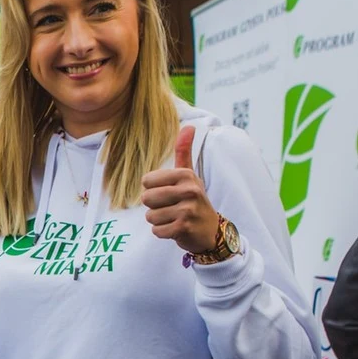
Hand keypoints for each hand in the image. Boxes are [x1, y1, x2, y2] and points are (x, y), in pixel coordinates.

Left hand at [140, 126, 218, 253]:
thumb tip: (189, 126)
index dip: (153, 189)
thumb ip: (184, 151)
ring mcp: (188, 210)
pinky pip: (156, 230)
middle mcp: (189, 190)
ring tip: (175, 218)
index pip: (146, 181)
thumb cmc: (193, 200)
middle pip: (146, 198)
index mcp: (186, 175)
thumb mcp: (189, 175)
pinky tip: (176, 229)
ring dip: (159, 220)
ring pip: (150, 216)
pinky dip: (163, 232)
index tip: (170, 193)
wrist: (211, 230)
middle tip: (171, 207)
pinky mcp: (184, 228)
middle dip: (154, 206)